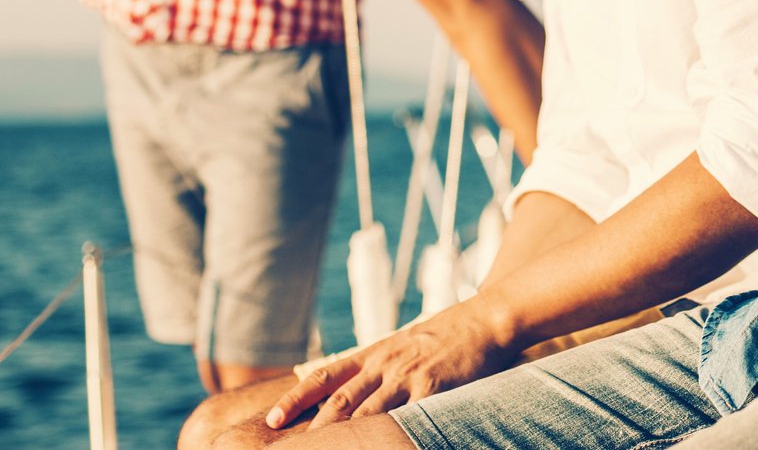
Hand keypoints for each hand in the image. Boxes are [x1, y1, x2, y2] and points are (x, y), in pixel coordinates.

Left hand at [265, 299, 511, 428]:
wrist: (484, 320)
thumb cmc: (444, 334)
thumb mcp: (400, 343)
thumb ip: (373, 365)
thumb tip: (340, 385)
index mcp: (373, 353)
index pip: (324, 377)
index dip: (296, 399)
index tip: (273, 420)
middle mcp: (384, 363)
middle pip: (340, 401)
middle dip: (312, 428)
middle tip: (289, 449)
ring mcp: (407, 375)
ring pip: (367, 413)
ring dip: (346, 438)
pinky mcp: (432, 387)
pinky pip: (408, 418)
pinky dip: (392, 435)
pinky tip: (382, 446)